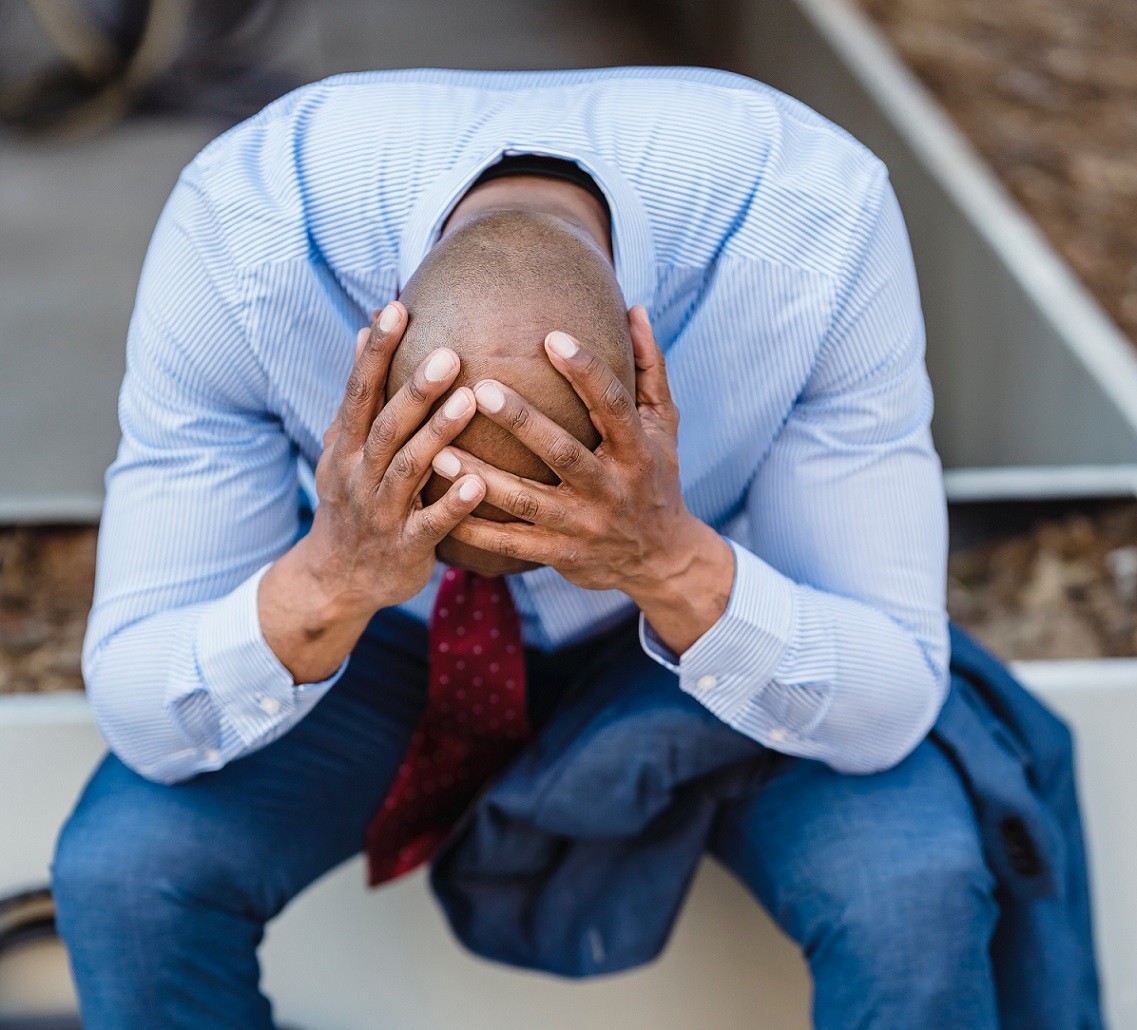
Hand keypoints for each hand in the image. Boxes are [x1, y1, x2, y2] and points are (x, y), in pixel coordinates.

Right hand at [304, 301, 486, 614]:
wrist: (335, 580)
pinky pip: (430, 525)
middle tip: (450, 354)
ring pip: (408, 470)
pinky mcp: (404, 548)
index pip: (358, 392)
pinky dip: (452, 504)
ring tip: (469, 403)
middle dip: (415, 390)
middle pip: (386, 427)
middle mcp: (358, 476)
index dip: (374, 353)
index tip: (395, 310)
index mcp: (344, 447)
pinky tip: (478, 483)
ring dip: (437, 436)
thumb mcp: (341, 449)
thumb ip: (359, 396)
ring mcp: (380, 513)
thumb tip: (363, 332)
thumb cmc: (351, 501)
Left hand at [433, 306, 733, 651]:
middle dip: (521, 423)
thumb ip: (649, 369)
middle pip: (563, 453)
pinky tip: (440, 507)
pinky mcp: (561, 555)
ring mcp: (584, 525)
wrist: (660, 559)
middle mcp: (611, 488)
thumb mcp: (664, 426)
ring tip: (439, 452)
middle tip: (478, 390)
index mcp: (636, 450)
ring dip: (482, 479)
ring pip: (527, 502)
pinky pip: (512, 543)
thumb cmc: (656, 477)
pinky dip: (476, 529)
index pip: (611, 406)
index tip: (552, 337)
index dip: (585, 372)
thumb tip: (635, 310)